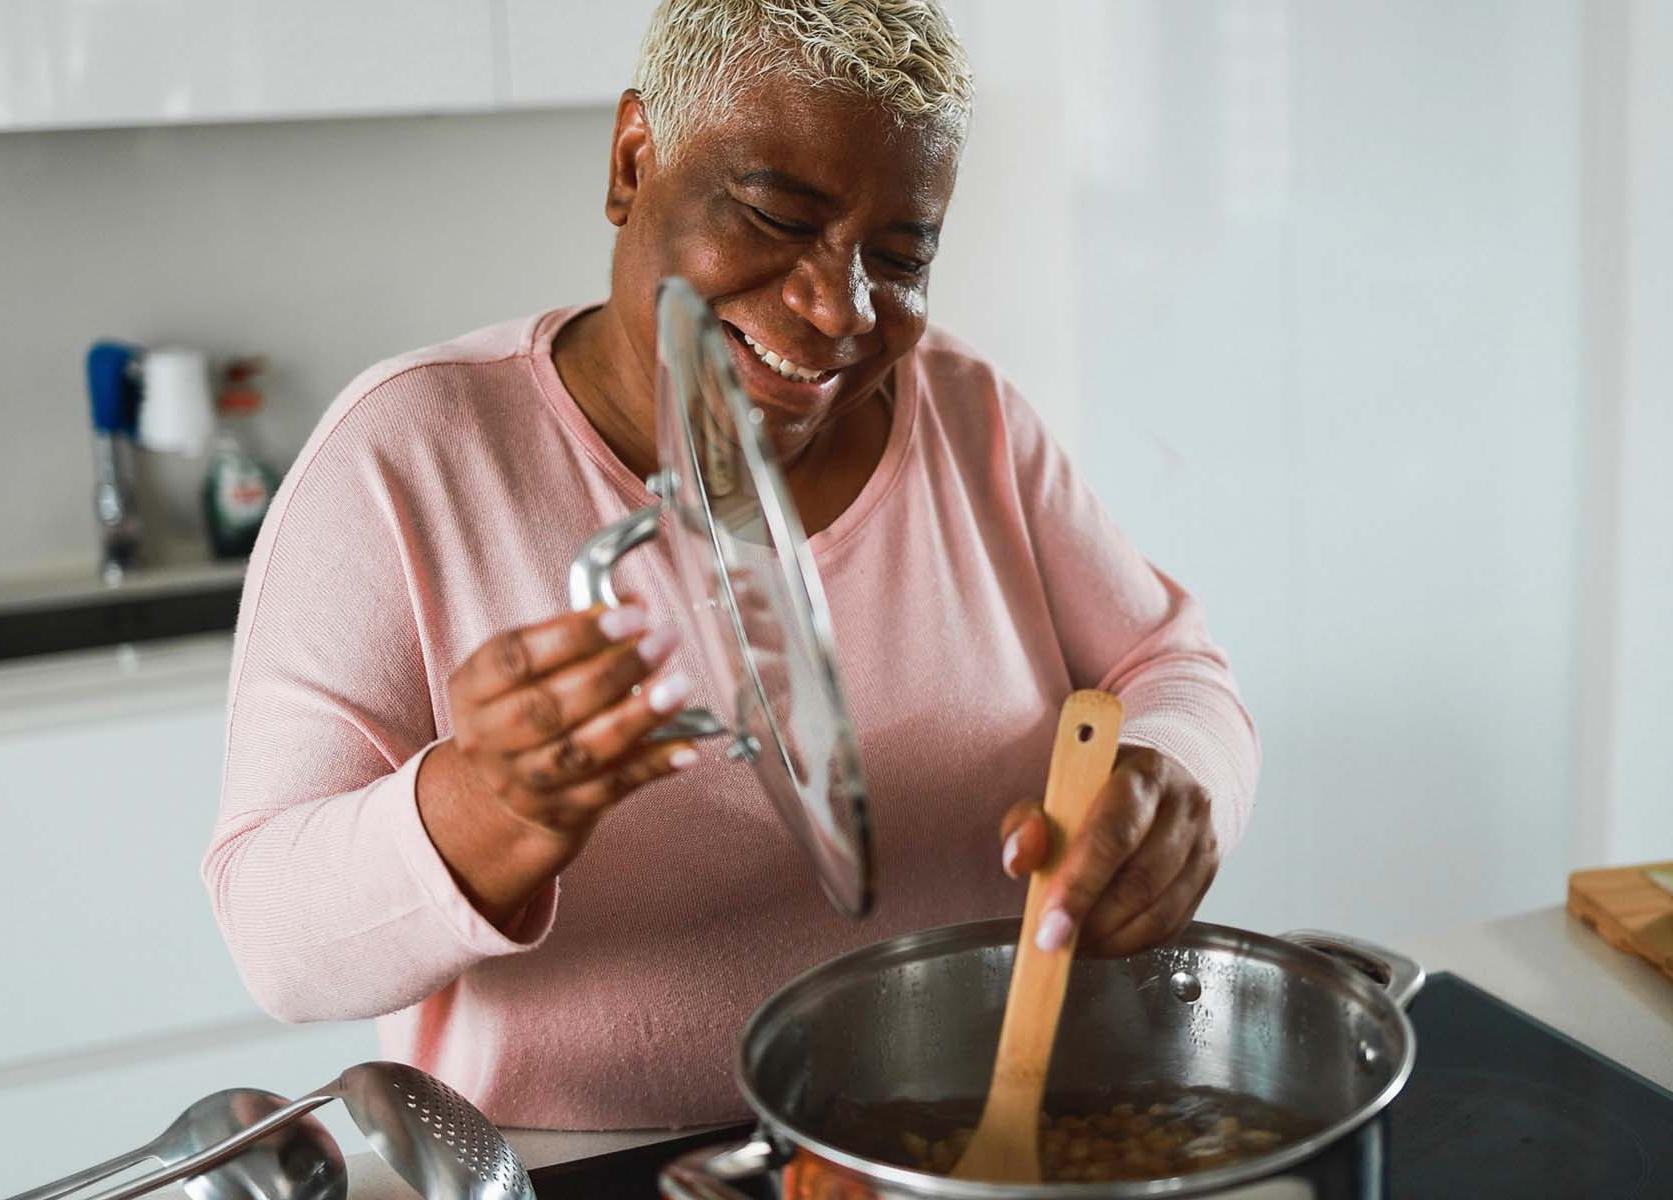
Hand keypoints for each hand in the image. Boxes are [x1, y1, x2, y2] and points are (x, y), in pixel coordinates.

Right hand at [418, 602, 696, 923]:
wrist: (497, 795)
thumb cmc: (522, 707)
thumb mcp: (525, 667)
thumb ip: (575, 635)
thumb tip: (635, 603)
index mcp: (473, 690)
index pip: (516, 659)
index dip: (575, 636)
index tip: (630, 615)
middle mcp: (490, 738)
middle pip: (550, 707)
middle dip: (614, 672)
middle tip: (663, 641)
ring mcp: (525, 780)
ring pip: (582, 751)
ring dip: (637, 718)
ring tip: (679, 688)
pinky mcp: (562, 809)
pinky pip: (612, 788)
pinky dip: (652, 766)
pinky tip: (686, 747)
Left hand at [999, 746, 1219, 956]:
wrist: (1153, 787)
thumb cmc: (1098, 789)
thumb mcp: (1055, 792)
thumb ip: (1028, 822)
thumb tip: (1020, 859)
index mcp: (1145, 774)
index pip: (1114, 834)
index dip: (1080, 884)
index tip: (1050, 924)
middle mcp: (1186, 806)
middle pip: (1140, 879)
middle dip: (1091, 920)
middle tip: (1053, 940)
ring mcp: (1204, 845)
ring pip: (1158, 911)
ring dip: (1110, 938)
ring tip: (1073, 941)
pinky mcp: (1206, 880)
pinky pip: (1171, 926)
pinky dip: (1131, 943)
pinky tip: (1102, 939)